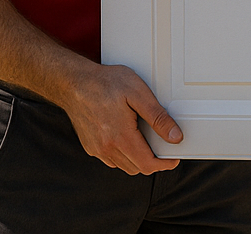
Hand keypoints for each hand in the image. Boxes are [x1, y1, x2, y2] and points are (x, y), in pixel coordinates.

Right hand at [60, 62, 181, 173]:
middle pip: (136, 168)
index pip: (147, 164)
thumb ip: (158, 117)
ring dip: (137, 159)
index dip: (164, 164)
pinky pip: (111, 160)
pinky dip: (123, 155)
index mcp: (120, 137)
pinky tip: (127, 138)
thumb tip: (176, 137)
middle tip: (163, 146)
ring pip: (123, 166)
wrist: (74, 82)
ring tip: (146, 140)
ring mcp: (96, 149)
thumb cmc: (106, 83)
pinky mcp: (89, 146)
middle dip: (153, 161)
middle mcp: (106, 148)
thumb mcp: (139, 94)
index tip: (173, 158)